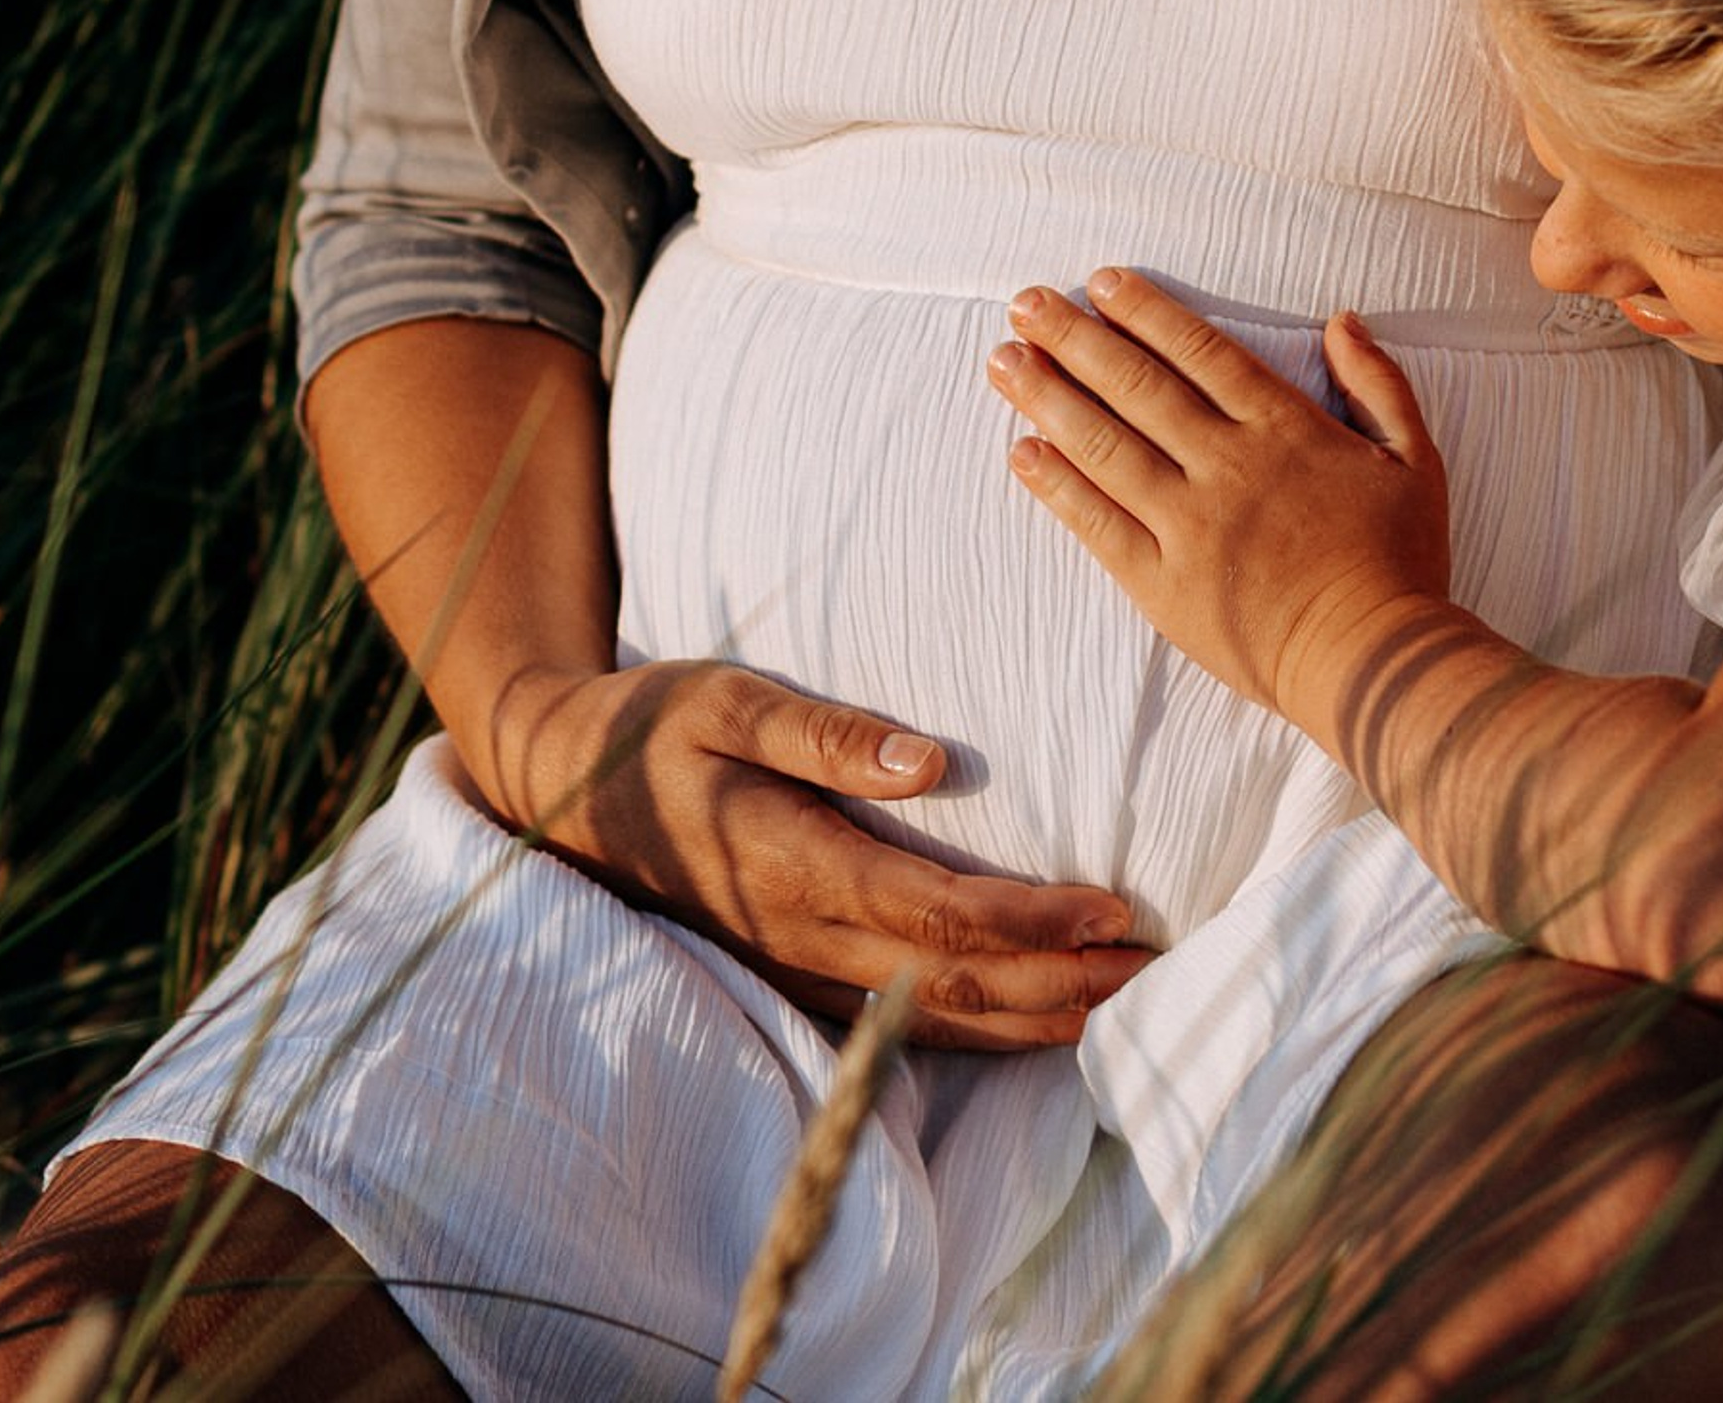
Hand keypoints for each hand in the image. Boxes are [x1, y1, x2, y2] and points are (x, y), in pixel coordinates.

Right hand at [485, 657, 1154, 1048]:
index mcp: (795, 864)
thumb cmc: (652, 725)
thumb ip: (824, 730)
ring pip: (935, 1017)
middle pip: (957, 981)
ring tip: (1128, 1002)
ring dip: (1037, 1017)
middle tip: (1160, 968)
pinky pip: (903, 1021)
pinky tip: (1038, 1019)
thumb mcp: (725, 697)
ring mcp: (796, 968)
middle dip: (1065, 983)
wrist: (561, 789)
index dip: (1032, 921)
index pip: (938, 912)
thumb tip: (929, 759)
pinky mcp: (793, 975)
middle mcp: (801, 936)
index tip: (1114, 908)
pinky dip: (982, 1026)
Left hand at [986, 271, 1451, 730]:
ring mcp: (1188, 524)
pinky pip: (1097, 523)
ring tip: (1003, 361)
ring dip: (1048, 397)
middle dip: (1074, 339)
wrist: (1374, 661)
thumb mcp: (1414, 460)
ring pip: (1104, 445)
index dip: (1144, 313)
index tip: (1099, 283)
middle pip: (1136, 386)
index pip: (1198, 352)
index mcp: (1282, 429)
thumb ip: (1379, 385)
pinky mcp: (1162, 583)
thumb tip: (1343, 321)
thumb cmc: (1400, 562)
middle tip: (1025, 304)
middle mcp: (1226, 465)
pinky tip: (1021, 451)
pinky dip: (1056, 485)